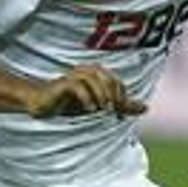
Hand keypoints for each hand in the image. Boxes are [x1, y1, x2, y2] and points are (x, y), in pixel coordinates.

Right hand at [25, 65, 146, 118]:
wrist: (42, 104)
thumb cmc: (70, 103)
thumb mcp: (99, 105)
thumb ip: (121, 106)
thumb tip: (145, 108)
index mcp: (97, 74)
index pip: (117, 82)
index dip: (121, 97)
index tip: (118, 114)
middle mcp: (86, 71)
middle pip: (107, 77)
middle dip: (113, 94)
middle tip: (113, 111)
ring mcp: (73, 76)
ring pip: (93, 78)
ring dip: (101, 94)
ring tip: (103, 109)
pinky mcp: (62, 84)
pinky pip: (76, 85)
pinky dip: (86, 97)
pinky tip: (89, 109)